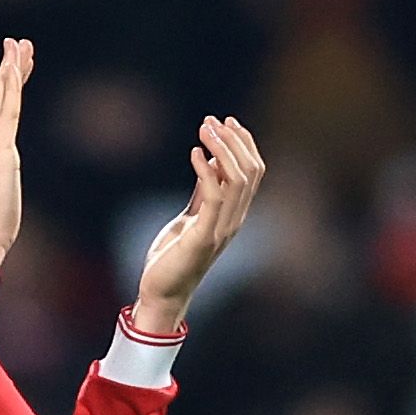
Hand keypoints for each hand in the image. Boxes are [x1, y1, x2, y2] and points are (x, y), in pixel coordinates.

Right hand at [0, 38, 31, 268]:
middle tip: (17, 44)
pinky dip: (10, 85)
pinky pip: (7, 109)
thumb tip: (0, 180)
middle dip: (7, 69)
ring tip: (21, 45)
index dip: (1, 87)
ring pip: (0, 97)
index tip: (11, 69)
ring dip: (11, 68)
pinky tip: (15, 67)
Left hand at [130, 116, 265, 335]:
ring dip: (221, 149)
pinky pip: (214, 196)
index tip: (225, 122)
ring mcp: (222, 230)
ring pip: (237, 180)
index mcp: (235, 215)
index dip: (244, 143)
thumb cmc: (173, 257)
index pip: (254, 172)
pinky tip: (194, 154)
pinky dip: (206, 170)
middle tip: (210, 121)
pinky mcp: (203, 238)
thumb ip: (204, 191)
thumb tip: (211, 158)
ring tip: (203, 130)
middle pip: (250, 171)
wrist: (161, 292)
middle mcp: (235, 221)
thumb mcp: (191, 216)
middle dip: (233, 140)